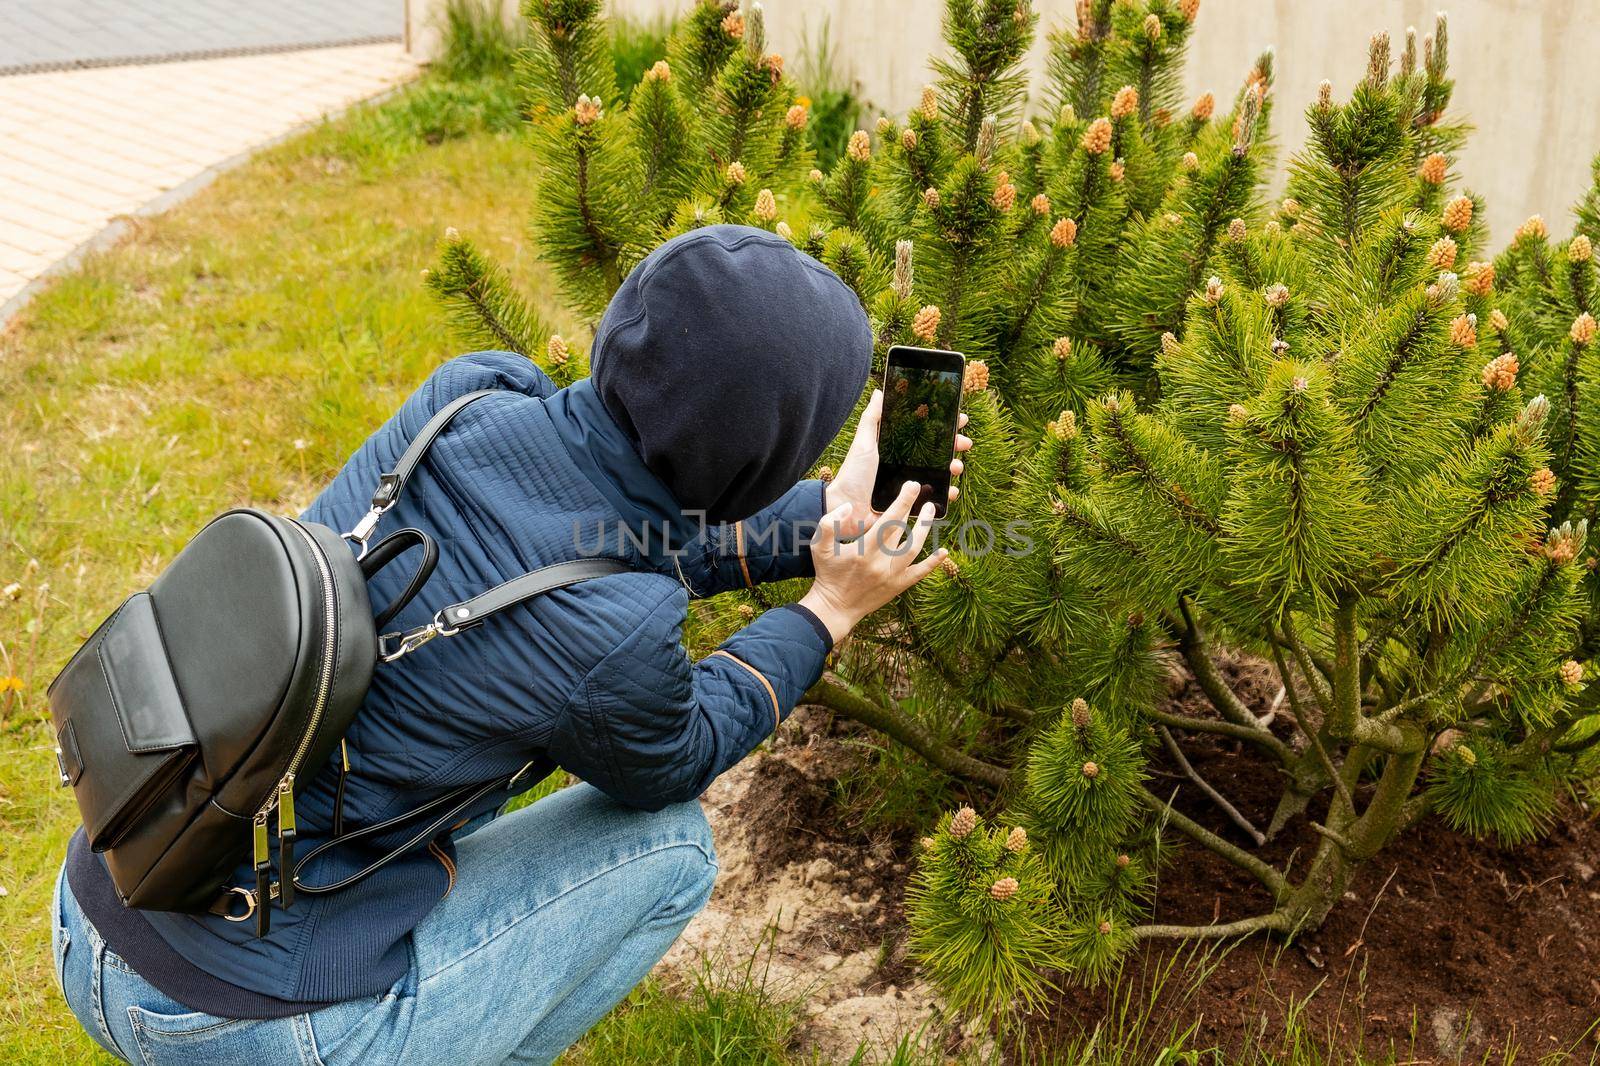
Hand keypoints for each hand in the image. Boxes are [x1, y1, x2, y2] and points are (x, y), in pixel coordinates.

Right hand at [799, 481, 949, 643]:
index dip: (902, 502)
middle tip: (919, 491)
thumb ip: (829, 524)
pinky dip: (933, 563)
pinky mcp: (898, 586)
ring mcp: (891, 575)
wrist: (835, 607)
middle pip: (902, 530)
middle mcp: (880, 562)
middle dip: (912, 508)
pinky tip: (944, 551)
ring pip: (914, 548)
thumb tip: (848, 507)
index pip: (888, 520)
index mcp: (863, 550)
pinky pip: (919, 573)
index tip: (911, 486)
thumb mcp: (819, 546)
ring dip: (925, 528)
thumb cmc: (828, 573)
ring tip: (931, 511)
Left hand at [825, 389, 972, 538]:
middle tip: (964, 443)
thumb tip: (879, 392)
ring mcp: (911, 485)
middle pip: (938, 453)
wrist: (846, 508)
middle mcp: (907, 466)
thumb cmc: (852, 475)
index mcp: (898, 450)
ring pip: (940, 474)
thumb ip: (871, 419)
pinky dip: (946, 494)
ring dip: (953, 468)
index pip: (926, 434)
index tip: (960, 418)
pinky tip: (951, 490)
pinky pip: (934, 499)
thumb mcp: (863, 444)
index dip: (944, 427)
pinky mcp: (912, 504)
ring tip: (956, 466)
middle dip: (955, 446)